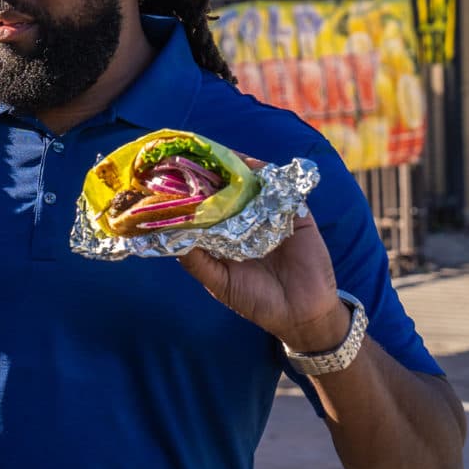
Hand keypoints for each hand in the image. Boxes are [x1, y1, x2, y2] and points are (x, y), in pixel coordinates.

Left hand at [178, 157, 348, 351]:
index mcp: (224, 235)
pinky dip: (271, 177)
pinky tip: (256, 167)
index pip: (206, 206)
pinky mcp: (295, 214)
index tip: (175, 174)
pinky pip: (284, 190)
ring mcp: (270, 215)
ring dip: (240, 168)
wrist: (302, 314)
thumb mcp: (219, 283)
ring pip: (254, 184)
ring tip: (223, 155)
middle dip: (214, 173)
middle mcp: (245, 221)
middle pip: (228, 189)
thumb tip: (167, 236)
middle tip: (197, 154)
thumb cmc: (256, 301)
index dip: (193, 191)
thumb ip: (196, 261)